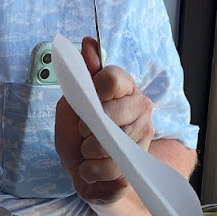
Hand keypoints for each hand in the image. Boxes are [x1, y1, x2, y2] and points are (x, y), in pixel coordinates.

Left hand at [54, 36, 153, 208]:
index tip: (84, 106)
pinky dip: (94, 171)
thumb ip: (81, 75)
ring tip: (85, 154)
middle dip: (89, 127)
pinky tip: (91, 169)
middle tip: (82, 134)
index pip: (113, 79)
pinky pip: (115, 168)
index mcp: (124, 88)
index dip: (94, 92)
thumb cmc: (78, 137)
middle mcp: (141, 108)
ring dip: (89, 152)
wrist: (84, 173)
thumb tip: (88, 42)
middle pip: (115, 112)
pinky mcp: (140, 164)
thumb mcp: (71, 104)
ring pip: (114, 143)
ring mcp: (144, 136)